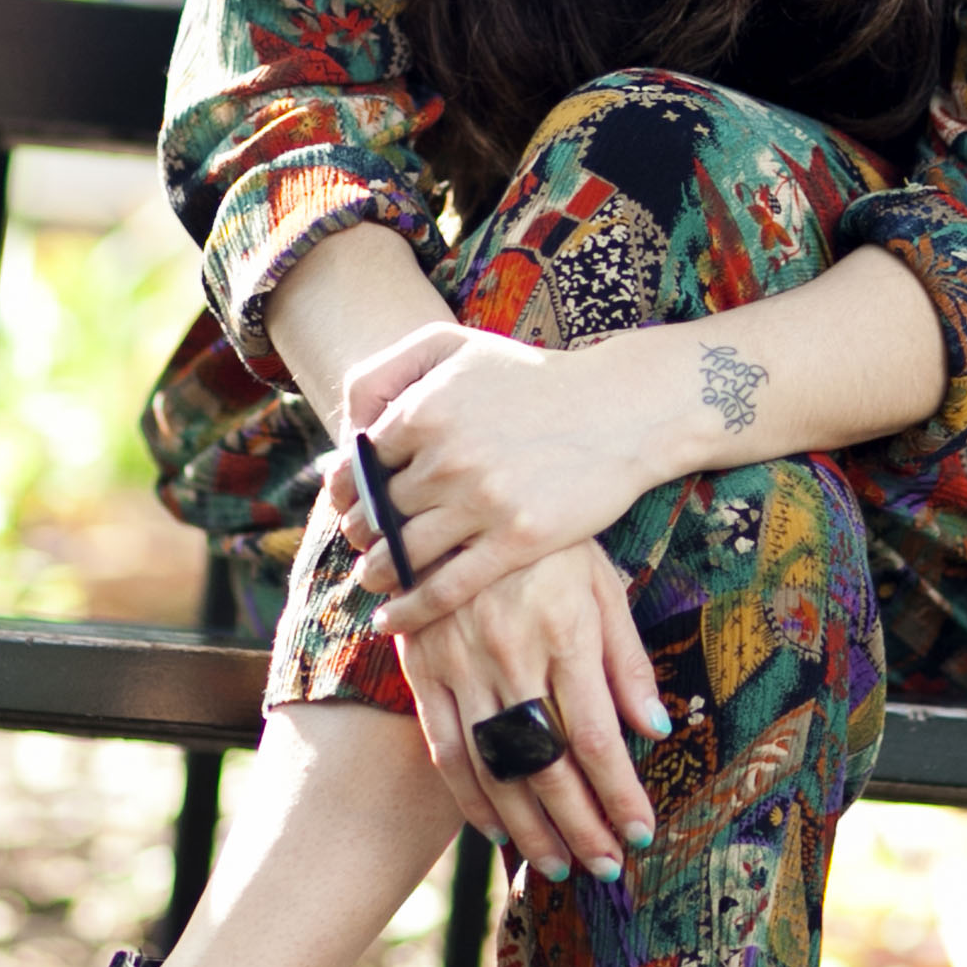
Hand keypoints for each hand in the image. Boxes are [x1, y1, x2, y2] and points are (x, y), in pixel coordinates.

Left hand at [331, 322, 660, 630]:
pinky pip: (447, 588)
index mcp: (424, 410)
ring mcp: (483, 502)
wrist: (620, 408)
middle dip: (361, 535)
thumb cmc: (532, 377)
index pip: (358, 467)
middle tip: (364, 546)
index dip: (346, 493)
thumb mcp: (454, 346)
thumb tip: (347, 431)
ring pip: (402, 556)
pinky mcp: (518, 540)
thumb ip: (387, 372)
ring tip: (375, 580)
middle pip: (376, 515)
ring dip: (378, 574)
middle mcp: (447, 458)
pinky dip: (411, 610)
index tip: (349, 507)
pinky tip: (391, 620)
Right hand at [394, 536, 665, 883]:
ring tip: (557, 867)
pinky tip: (494, 832)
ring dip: (527, 829)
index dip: (619, 792)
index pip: (595, 736)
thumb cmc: (549, 545)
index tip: (640, 831)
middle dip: (580, 826)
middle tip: (604, 867)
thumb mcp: (602, 585)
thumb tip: (658, 728)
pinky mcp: (423, 669)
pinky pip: (445, 748)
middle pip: (547, 765)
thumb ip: (626, 660)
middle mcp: (511, 656)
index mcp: (565, 633)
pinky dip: (468, 798)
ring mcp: (461, 665)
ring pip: (495, 768)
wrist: (459, 497)